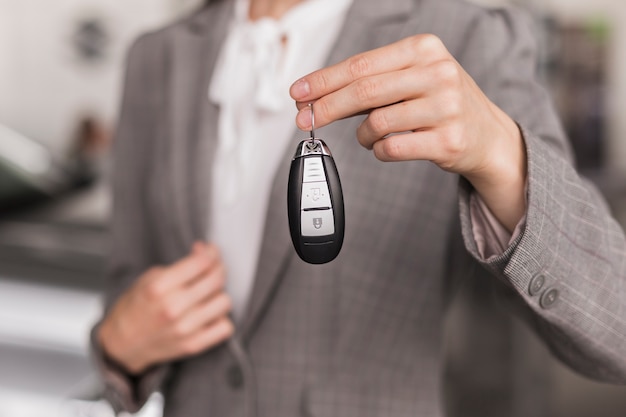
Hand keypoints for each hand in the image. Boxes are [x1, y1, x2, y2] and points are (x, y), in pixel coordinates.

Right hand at [98, 242, 233, 374]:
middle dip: (218, 268)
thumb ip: (180, 265)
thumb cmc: (136, 308)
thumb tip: (203, 252)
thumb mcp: (150, 277)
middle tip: (213, 268)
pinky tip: (209, 314)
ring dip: (218, 295)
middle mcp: (173, 308)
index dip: (211, 252)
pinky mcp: (193, 345)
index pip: (200, 263)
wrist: (123, 344)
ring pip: (224, 302)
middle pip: (216, 280)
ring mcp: (184, 329)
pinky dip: (220, 318)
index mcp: (159, 288)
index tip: (211, 251)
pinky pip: (225, 327)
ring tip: (207, 294)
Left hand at [290, 34, 526, 230]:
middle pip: (364, 91)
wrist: (488, 135)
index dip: (324, 80)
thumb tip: (315, 97)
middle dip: (326, 107)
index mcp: (425, 49)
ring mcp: (446, 107)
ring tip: (370, 135)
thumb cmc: (441, 103)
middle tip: (304, 120)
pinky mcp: (448, 141)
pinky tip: (386, 146)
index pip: (361, 64)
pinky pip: (392, 148)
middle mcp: (438, 73)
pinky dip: (379, 151)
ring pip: (377, 122)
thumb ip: (371, 83)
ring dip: (362, 135)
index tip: (299, 93)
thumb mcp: (413, 78)